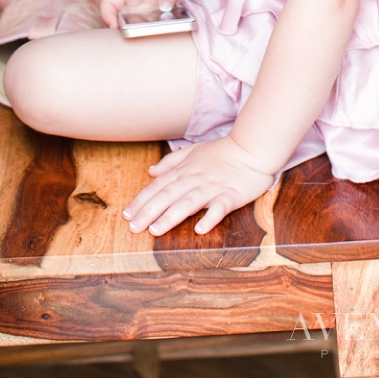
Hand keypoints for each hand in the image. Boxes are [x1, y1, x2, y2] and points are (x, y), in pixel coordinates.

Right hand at [100, 0, 209, 27]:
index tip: (115, 28)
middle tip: (138, 41)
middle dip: (126, 32)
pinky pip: (156, 30)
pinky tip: (171, 35)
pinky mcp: (162, 17)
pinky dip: (160, 35)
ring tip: (158, 38)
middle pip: (122, 21)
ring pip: (139, 29)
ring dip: (145, 36)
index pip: (110, 1)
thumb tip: (164, 7)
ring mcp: (150, 10)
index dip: (107, 15)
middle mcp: (138, 1)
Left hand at [122, 135, 273, 235]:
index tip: (126, 215)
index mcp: (185, 170)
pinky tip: (200, 229)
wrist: (251, 147)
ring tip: (155, 230)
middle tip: (133, 228)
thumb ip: (171, 162)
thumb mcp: (193, 151)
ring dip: (171, 216)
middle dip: (149, 211)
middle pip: (168, 196)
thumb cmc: (222, 152)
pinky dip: (209, 217)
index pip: (158, 187)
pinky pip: (219, 207)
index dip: (141, 200)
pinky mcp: (231, 195)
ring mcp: (212, 187)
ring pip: (188, 202)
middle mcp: (195, 179)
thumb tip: (151, 171)